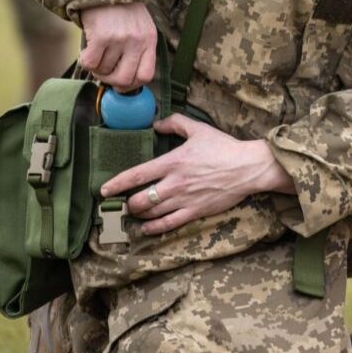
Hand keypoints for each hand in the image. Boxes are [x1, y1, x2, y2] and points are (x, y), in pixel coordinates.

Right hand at [79, 3, 156, 91]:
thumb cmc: (123, 9)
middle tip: (104, 74)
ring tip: (96, 55)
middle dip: (111, 81)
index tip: (121, 82)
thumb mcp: (141, 27)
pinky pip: (91, 63)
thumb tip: (125, 80)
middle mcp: (137, 41)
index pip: (146, 76)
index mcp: (150, 40)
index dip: (131, 85)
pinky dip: (86, 61)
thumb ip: (138, 49)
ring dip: (97, 68)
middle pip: (124, 79)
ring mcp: (120, 39)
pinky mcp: (102, 36)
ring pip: (105, 71)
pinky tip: (87, 51)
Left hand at [101, 114, 294, 235]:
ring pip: (151, 213)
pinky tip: (147, 229)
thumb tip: (157, 124)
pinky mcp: (195, 211)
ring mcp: (184, 200)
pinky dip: (154, 228)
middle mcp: (174, 184)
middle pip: (140, 200)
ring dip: (139, 216)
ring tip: (134, 215)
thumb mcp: (199, 129)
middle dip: (128, 204)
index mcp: (172, 162)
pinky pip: (168, 224)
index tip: (104, 191)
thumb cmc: (224, 147)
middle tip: (124, 204)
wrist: (247, 167)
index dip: (117, 184)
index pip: (137, 175)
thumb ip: (175, 123)